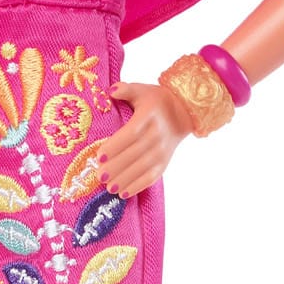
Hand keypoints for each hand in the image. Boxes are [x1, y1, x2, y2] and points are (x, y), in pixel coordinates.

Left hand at [102, 78, 195, 197]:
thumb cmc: (156, 101)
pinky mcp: (164, 163)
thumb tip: (110, 91)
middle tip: (99, 176)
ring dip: (125, 179)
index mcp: (149, 116)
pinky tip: (123, 193)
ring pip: (143, 168)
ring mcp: (163, 151)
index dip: (116, 146)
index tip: (99, 155)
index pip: (132, 133)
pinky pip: (152, 177)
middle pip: (135, 154)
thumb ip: (126, 89)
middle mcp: (157, 135)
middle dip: (116, 167)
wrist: (183, 113)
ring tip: (109, 188)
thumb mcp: (142, 90)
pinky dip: (138, 186)